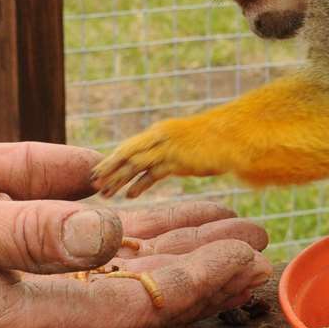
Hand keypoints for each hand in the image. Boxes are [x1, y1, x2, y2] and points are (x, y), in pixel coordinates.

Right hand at [0, 187, 271, 327]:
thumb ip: (31, 227)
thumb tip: (111, 225)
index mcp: (23, 326)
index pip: (140, 306)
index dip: (198, 276)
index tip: (247, 246)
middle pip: (143, 314)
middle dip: (204, 276)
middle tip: (261, 244)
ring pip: (120, 310)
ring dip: (174, 274)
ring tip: (229, 243)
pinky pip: (87, 309)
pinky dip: (129, 278)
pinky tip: (158, 250)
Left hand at [92, 118, 215, 198]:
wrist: (236, 135)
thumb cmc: (215, 141)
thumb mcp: (187, 144)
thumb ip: (170, 153)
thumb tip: (158, 167)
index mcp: (160, 131)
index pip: (129, 146)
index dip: (112, 159)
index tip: (98, 171)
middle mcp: (161, 136)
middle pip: (126, 152)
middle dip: (108, 168)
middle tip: (92, 183)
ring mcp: (169, 147)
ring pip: (135, 163)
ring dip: (118, 178)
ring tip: (104, 193)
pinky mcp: (179, 159)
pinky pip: (153, 173)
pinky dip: (140, 184)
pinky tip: (129, 195)